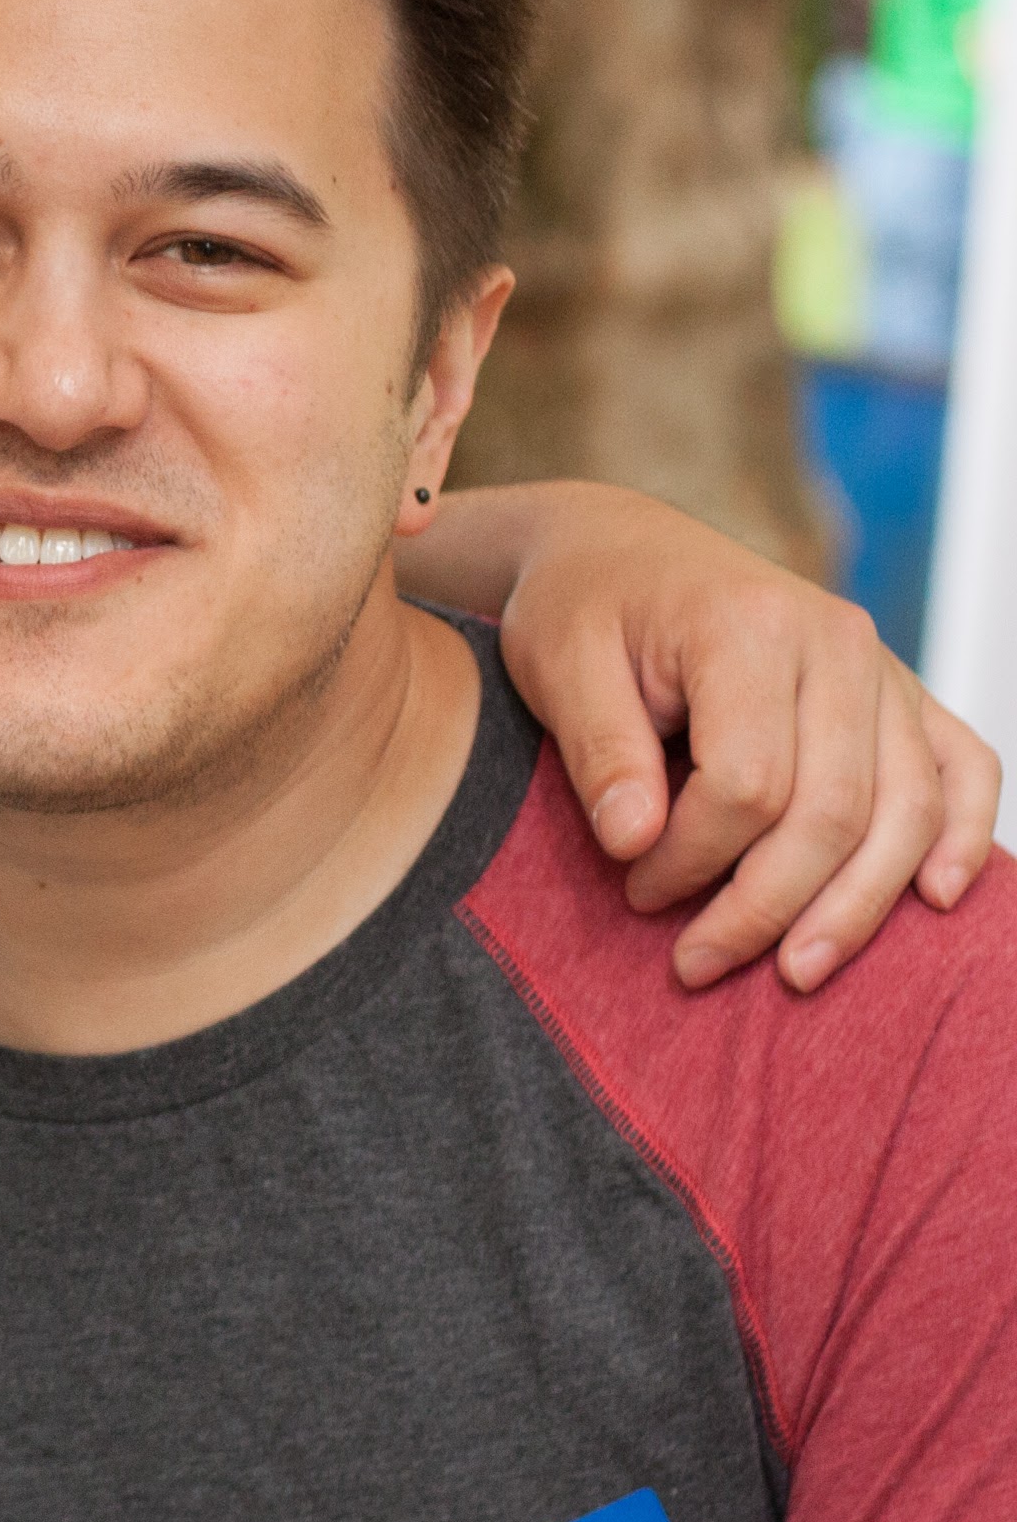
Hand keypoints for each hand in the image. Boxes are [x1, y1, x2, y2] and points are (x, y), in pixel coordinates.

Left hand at [461, 485, 1000, 988]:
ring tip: (798, 972)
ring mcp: (881, 667)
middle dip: (768, 905)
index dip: (693, 859)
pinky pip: (963, 766)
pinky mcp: (901, 691)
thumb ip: (599, 754)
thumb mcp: (558, 666)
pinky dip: (960, 835)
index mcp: (750, 627)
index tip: (634, 887)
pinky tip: (937, 899)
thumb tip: (636, 845)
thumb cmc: (583, 610)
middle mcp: (837, 643)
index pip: (748, 784)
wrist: (620, 549)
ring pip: (907, 809)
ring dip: (857, 904)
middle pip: (835, 810)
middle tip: (695, 964)